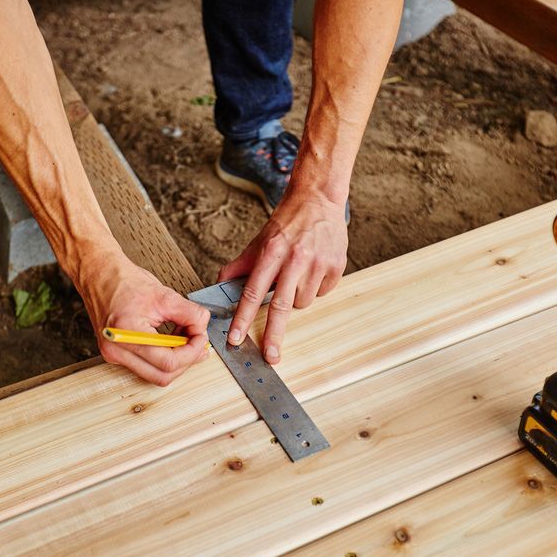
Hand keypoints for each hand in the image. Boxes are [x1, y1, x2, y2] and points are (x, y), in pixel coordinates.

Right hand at [79, 254, 209, 385]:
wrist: (100, 276)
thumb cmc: (123, 282)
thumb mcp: (164, 295)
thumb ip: (190, 314)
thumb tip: (203, 328)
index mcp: (126, 334)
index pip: (168, 361)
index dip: (191, 352)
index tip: (201, 337)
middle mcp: (116, 350)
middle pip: (163, 375)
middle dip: (186, 360)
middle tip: (197, 341)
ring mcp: (114, 355)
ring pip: (156, 375)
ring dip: (176, 360)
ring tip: (184, 338)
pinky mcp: (116, 355)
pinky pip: (147, 367)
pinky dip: (164, 357)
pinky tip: (171, 341)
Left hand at [218, 190, 347, 363]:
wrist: (318, 200)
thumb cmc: (287, 223)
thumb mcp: (259, 241)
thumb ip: (240, 265)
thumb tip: (220, 283)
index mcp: (271, 252)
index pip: (253, 291)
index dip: (243, 318)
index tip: (236, 338)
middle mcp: (295, 258)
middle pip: (281, 306)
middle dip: (274, 335)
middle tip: (271, 356)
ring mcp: (317, 263)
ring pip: (303, 302)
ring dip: (297, 297)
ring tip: (297, 275)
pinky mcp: (336, 265)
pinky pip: (322, 293)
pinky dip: (316, 288)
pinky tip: (314, 269)